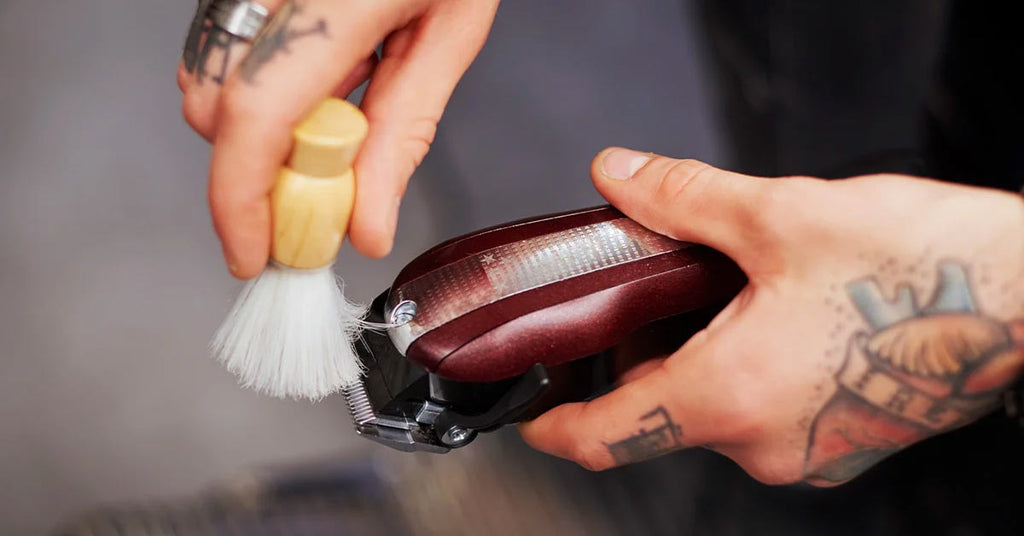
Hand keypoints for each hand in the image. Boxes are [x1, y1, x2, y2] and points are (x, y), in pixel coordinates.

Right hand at [178, 0, 498, 276]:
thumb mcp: (451, 35)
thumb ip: (405, 133)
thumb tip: (368, 225)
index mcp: (334, 0)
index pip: (254, 117)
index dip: (240, 203)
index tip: (255, 255)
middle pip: (215, 113)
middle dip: (258, 172)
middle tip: (324, 190)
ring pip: (209, 85)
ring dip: (262, 131)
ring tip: (338, 114)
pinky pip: (224, 53)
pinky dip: (263, 91)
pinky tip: (322, 76)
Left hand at [520, 148, 1023, 485]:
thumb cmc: (924, 266)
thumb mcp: (782, 215)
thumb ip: (683, 197)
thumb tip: (619, 175)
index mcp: (730, 396)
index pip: (606, 440)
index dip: (554, 427)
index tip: (530, 413)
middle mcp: (763, 443)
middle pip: (657, 414)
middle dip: (637, 360)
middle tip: (644, 297)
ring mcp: (806, 452)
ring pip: (711, 412)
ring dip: (694, 361)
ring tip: (718, 295)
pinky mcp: (839, 443)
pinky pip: (760, 417)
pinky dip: (740, 375)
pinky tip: (766, 318)